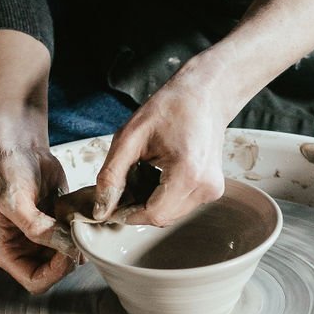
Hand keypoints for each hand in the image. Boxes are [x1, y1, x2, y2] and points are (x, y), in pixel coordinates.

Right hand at [0, 134, 77, 294]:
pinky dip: (84, 233)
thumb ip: (36, 229)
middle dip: (69, 259)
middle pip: (55, 274)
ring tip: (80, 224)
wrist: (22, 149)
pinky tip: (84, 218)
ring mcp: (45, 241)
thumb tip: (65, 248)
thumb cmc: (9, 172)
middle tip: (78, 236)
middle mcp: (26, 251)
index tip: (66, 250)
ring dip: (79, 245)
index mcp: (9, 253)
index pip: (35, 282)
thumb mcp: (15, 202)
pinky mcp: (61, 228)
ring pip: (69, 259)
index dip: (54, 272)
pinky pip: (77, 241)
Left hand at [92, 60, 228, 225]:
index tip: (113, 204)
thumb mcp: (130, 137)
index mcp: (188, 173)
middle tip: (125, 184)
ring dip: (151, 202)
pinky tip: (158, 175)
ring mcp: (212, 190)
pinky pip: (181, 205)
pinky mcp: (213, 190)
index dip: (129, 214)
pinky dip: (164, 197)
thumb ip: (112, 175)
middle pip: (163, 218)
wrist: (204, 95)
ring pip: (171, 215)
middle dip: (139, 208)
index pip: (154, 215)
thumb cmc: (169, 108)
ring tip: (144, 174)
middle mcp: (206, 187)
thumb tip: (101, 210)